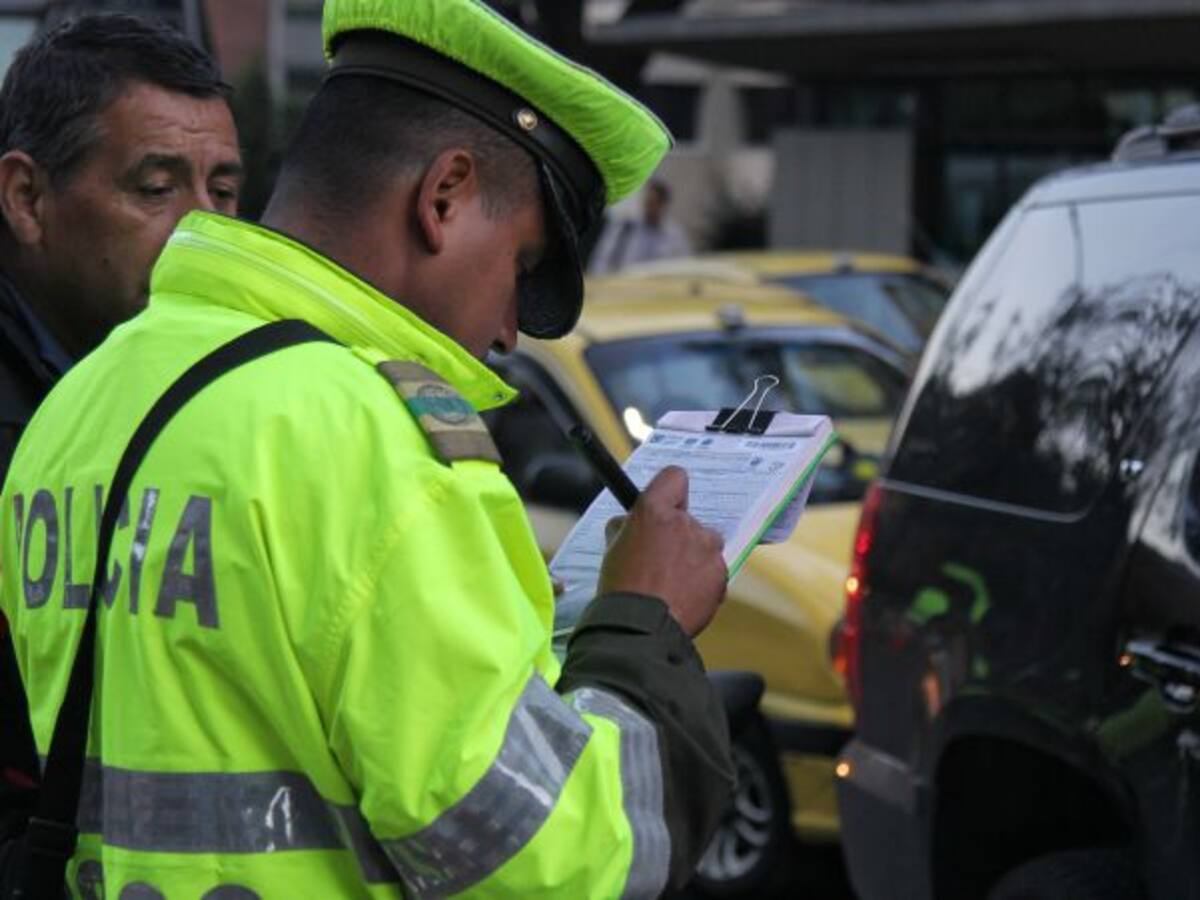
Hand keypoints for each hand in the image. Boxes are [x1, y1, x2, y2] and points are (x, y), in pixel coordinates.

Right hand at [598, 466, 726, 636]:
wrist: (640, 628)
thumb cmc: (621, 588)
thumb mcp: (612, 548)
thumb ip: (626, 527)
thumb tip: (628, 523)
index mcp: (654, 510)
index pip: (674, 477)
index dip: (670, 490)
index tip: (667, 505)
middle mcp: (685, 523)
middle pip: (689, 519)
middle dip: (679, 535)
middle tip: (661, 560)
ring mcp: (706, 549)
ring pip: (704, 545)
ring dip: (693, 559)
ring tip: (672, 584)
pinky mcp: (721, 574)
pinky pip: (713, 571)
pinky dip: (703, 582)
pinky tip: (683, 597)